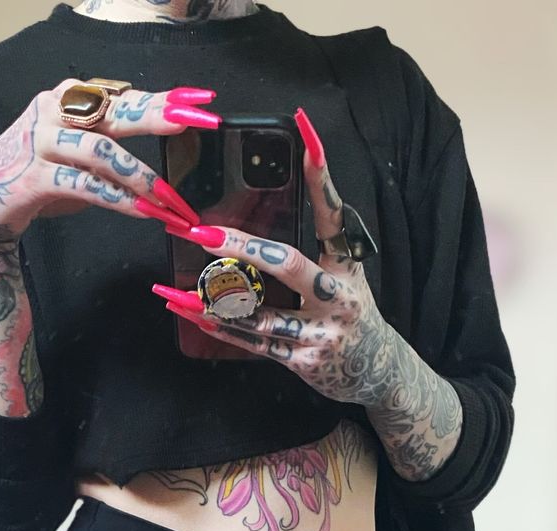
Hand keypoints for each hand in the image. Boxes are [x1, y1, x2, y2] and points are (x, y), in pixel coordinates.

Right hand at [0, 82, 219, 241]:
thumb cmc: (40, 175)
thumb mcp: (77, 155)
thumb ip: (110, 146)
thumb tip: (157, 154)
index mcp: (70, 99)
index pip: (123, 96)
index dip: (162, 99)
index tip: (199, 101)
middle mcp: (56, 112)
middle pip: (115, 111)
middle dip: (157, 116)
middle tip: (193, 121)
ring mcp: (43, 143)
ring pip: (102, 153)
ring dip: (140, 177)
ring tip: (169, 200)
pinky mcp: (35, 177)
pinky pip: (86, 186)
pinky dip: (119, 199)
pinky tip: (143, 212)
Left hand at [154, 107, 463, 479]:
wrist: (377, 371)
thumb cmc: (350, 312)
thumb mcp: (345, 274)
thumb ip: (316, 247)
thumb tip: (269, 211)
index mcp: (347, 264)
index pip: (333, 212)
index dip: (320, 174)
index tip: (306, 132)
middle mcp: (337, 296)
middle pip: (288, 265)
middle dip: (242, 249)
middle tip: (203, 234)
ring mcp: (319, 332)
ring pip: (262, 314)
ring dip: (217, 301)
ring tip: (178, 287)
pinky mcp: (303, 362)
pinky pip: (256, 344)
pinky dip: (224, 328)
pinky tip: (194, 314)